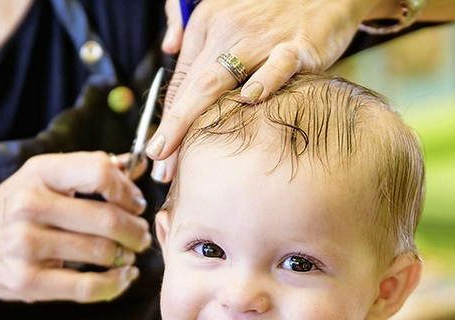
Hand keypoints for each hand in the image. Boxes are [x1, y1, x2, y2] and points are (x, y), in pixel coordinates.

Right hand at [0, 152, 150, 303]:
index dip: (128, 191)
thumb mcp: (42, 180)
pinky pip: (89, 287)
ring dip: (127, 256)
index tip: (135, 204)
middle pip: (109, 218)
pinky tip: (123, 277)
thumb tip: (137, 166)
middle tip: (141, 236)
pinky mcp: (27, 281)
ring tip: (128, 254)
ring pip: (103, 252)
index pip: (100, 172)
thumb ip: (89, 171)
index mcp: (38, 172)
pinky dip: (116, 283)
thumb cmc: (14, 212)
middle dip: (136, 230)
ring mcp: (25, 245)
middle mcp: (28, 205)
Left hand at [149, 0, 381, 181]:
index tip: (157, 153)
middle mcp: (228, 31)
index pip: (181, 79)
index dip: (167, 119)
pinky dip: (264, 81)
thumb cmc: (275, 10)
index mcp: (208, 25)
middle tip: (162, 168)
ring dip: (196, 120)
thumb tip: (168, 48)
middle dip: (174, 130)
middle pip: (193, 87)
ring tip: (185, 156)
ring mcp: (262, 39)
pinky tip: (251, 100)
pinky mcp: (297, 45)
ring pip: (219, 79)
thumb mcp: (225, 9)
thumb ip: (191, 27)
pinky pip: (277, 65)